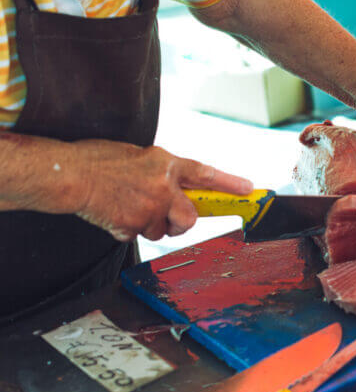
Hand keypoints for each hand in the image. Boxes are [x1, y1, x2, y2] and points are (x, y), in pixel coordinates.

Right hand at [70, 140, 252, 241]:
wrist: (69, 174)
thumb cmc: (99, 160)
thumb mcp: (139, 156)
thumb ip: (163, 172)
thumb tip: (177, 188)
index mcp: (165, 164)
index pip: (205, 174)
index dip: (229, 184)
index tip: (248, 190)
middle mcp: (162, 187)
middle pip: (190, 218)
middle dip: (182, 221)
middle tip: (167, 215)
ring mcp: (149, 209)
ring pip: (163, 231)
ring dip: (151, 224)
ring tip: (129, 205)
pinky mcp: (132, 226)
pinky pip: (140, 235)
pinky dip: (130, 228)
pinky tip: (116, 212)